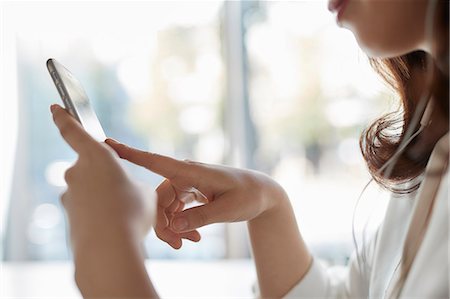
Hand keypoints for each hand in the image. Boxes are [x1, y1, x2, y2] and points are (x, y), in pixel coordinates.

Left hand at [51, 104, 154, 250]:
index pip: (72, 130)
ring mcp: (70, 196)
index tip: (54, 108)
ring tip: (123, 216)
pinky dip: (100, 215)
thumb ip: (133, 186)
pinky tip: (114, 227)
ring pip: (89, 192)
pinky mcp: (68, 216)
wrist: (109, 249)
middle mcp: (78, 172)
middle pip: (89, 168)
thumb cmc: (132, 214)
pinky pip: (87, 210)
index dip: (63, 117)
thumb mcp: (146, 193)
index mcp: (97, 156)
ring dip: (104, 199)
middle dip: (105, 179)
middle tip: (123, 194)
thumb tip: (123, 194)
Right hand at [106, 139, 285, 248]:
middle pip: (158, 199)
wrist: (262, 193)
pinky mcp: (190, 193)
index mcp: (192, 171)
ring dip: (173, 227)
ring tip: (190, 241)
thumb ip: (199, 217)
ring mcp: (187, 184)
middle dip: (162, 223)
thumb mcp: (227, 209)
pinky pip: (176, 210)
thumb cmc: (248, 195)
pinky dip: (180, 224)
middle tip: (178, 244)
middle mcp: (185, 175)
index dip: (130, 154)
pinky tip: (192, 236)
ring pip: (165, 207)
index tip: (107, 145)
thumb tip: (172, 226)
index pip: (156, 161)